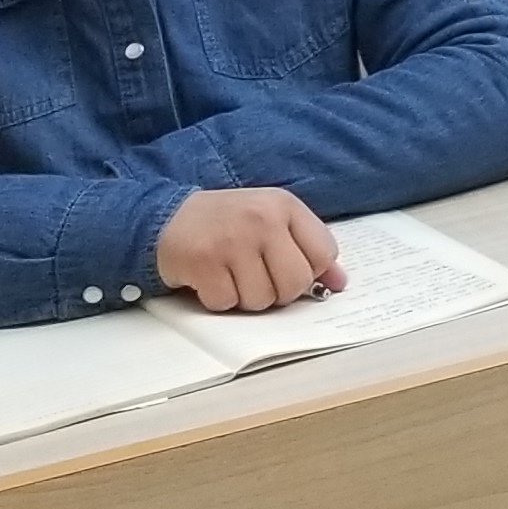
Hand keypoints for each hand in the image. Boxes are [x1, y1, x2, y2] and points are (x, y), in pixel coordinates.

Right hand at [153, 188, 346, 311]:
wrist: (166, 216)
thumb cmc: (228, 223)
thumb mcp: (272, 222)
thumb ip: (308, 249)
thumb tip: (341, 282)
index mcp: (285, 206)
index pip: (324, 254)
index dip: (310, 272)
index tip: (288, 268)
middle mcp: (262, 219)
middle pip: (296, 282)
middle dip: (279, 292)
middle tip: (258, 278)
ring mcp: (232, 240)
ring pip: (262, 299)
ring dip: (246, 298)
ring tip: (232, 275)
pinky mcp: (203, 262)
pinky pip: (227, 303)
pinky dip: (219, 300)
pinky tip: (211, 279)